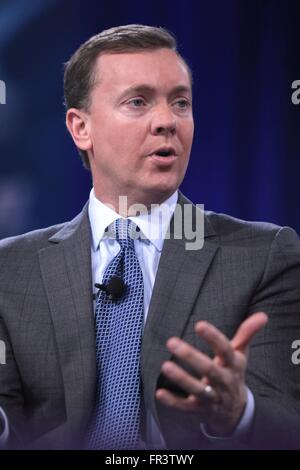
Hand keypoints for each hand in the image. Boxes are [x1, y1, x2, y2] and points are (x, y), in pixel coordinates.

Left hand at [155, 312, 267, 435]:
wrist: (235, 411)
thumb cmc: (232, 373)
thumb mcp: (240, 354)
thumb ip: (247, 333)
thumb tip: (262, 315)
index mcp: (233, 365)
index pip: (225, 350)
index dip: (214, 337)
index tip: (199, 324)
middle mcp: (223, 382)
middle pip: (209, 370)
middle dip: (191, 356)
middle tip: (171, 341)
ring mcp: (211, 398)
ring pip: (197, 390)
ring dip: (181, 379)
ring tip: (165, 365)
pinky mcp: (199, 411)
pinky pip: (185, 408)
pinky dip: (173, 402)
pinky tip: (159, 393)